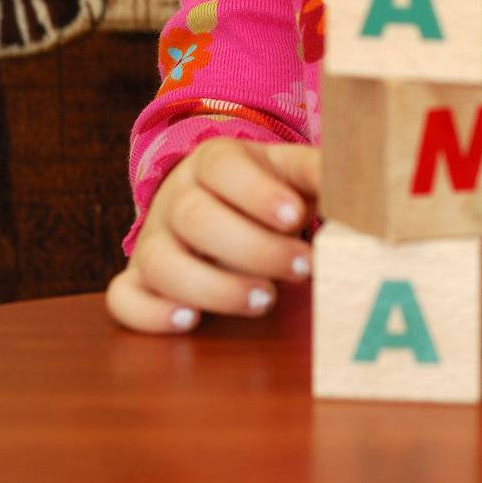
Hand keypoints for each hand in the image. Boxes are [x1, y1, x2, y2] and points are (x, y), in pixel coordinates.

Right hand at [105, 138, 319, 333]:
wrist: (217, 204)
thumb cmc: (265, 191)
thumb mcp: (291, 172)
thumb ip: (318, 173)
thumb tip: (358, 184)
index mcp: (213, 161)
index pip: (223, 167)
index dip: (257, 192)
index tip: (296, 216)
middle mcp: (174, 197)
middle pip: (196, 218)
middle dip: (253, 248)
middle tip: (302, 267)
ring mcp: (152, 240)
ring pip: (160, 262)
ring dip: (213, 287)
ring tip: (265, 300)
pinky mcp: (138, 280)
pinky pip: (123, 298)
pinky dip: (150, 313)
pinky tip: (191, 321)